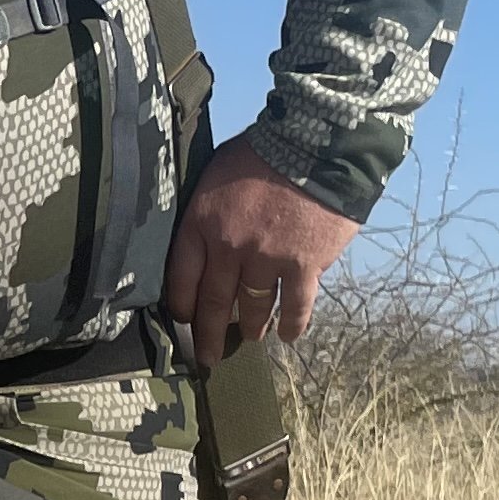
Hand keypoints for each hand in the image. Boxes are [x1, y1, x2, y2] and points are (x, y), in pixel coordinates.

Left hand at [162, 141, 361, 362]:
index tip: (185, 319)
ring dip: (252, 326)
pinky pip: (295, 306)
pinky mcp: (303, 266)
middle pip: (213, 302)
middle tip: (207, 357)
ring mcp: (266, 260)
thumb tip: (203, 234)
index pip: (181, 277)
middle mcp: (228, 248)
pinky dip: (291, 324)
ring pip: (254, 307)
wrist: (317, 142)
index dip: (183, 304)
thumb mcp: (216, 172)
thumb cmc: (264, 150)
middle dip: (209, 335)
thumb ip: (206, 208)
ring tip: (252, 337)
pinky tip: (288, 336)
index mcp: (201, 223)